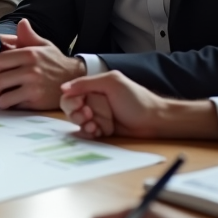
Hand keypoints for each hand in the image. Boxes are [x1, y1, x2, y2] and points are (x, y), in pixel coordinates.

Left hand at [0, 19, 83, 109]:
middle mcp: (31, 70)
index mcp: (29, 54)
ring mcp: (34, 87)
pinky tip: (12, 101)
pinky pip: (12, 105)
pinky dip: (9, 105)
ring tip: (1, 95)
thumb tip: (21, 22)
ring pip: (2, 95)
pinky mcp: (37, 102)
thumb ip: (29, 35)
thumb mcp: (43, 45)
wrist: (75, 80)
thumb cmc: (54, 62)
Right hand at [60, 72, 217, 140]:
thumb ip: (86, 83)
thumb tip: (63, 88)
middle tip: (88, 116)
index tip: (81, 105)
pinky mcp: (101, 130)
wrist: (154, 120)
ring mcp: (96, 116)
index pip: (69, 95)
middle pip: (70, 109)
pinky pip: (87, 133)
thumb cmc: (136, 99)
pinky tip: (99, 132)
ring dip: (84, 125)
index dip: (71, 101)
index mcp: (93, 88)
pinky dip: (90, 133)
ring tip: (96, 126)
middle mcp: (92, 102)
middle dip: (76, 114)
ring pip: (77, 122)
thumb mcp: (111, 83)